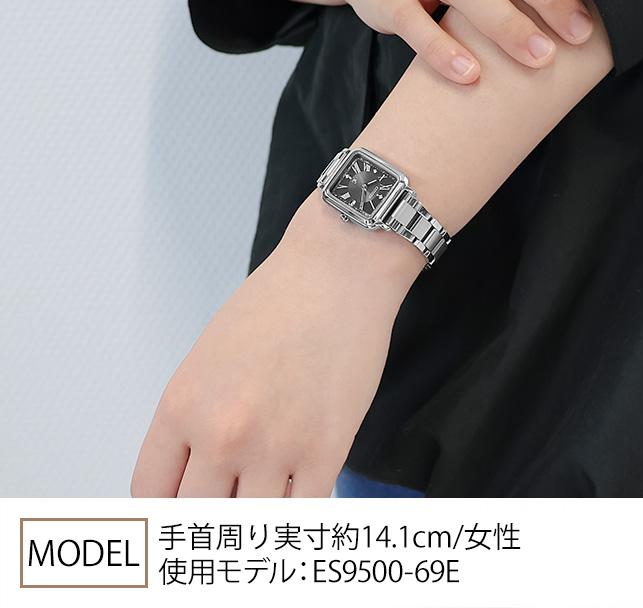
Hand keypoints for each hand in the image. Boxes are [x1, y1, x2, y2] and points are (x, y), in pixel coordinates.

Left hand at [131, 193, 423, 497]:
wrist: (337, 271)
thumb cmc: (277, 301)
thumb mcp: (210, 356)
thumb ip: (197, 417)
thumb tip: (200, 470)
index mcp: (181, 405)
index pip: (152, 494)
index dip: (167, 512)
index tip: (185, 511)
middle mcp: (219, 434)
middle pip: (197, 520)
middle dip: (211, 520)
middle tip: (230, 509)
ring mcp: (274, 447)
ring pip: (251, 525)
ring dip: (258, 517)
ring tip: (268, 501)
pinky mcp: (326, 451)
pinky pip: (303, 517)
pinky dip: (299, 515)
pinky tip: (300, 496)